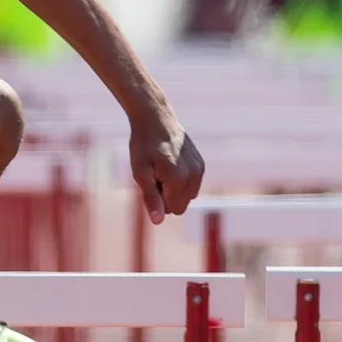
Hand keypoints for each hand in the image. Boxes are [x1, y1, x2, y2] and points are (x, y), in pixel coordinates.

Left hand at [128, 109, 204, 224]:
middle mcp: (194, 176)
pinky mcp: (201, 165)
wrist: (155, 119)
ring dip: (173, 189)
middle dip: (165, 196)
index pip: (169, 210)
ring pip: (187, 198)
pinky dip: (180, 181)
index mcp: (178, 180)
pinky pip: (191, 187)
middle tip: (155, 174)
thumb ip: (150, 198)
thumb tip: (158, 222)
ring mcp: (200, 170)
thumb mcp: (140, 172)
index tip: (150, 179)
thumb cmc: (143, 146)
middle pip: (179, 207)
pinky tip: (171, 163)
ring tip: (162, 169)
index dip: (156, 198)